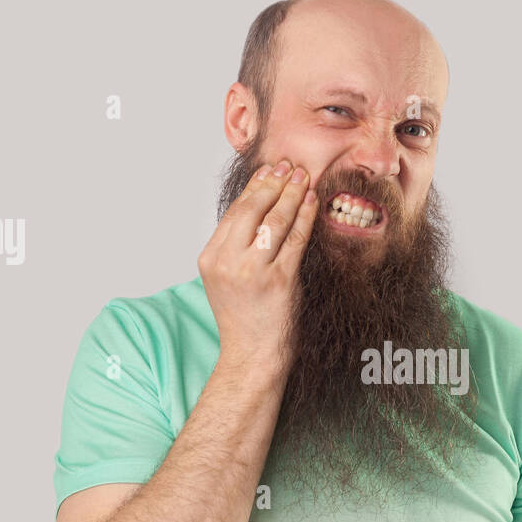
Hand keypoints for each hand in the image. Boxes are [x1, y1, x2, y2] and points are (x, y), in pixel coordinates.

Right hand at [197, 159, 316, 379]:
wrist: (252, 354)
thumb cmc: (245, 318)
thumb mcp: (227, 278)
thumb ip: (235, 247)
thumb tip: (258, 208)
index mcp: (210, 258)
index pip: (234, 212)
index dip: (253, 187)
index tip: (268, 171)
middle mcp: (227, 262)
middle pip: (252, 210)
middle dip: (273, 183)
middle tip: (289, 166)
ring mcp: (253, 271)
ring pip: (274, 220)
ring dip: (291, 194)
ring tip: (303, 177)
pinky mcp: (279, 280)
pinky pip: (295, 239)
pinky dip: (305, 217)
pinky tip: (311, 202)